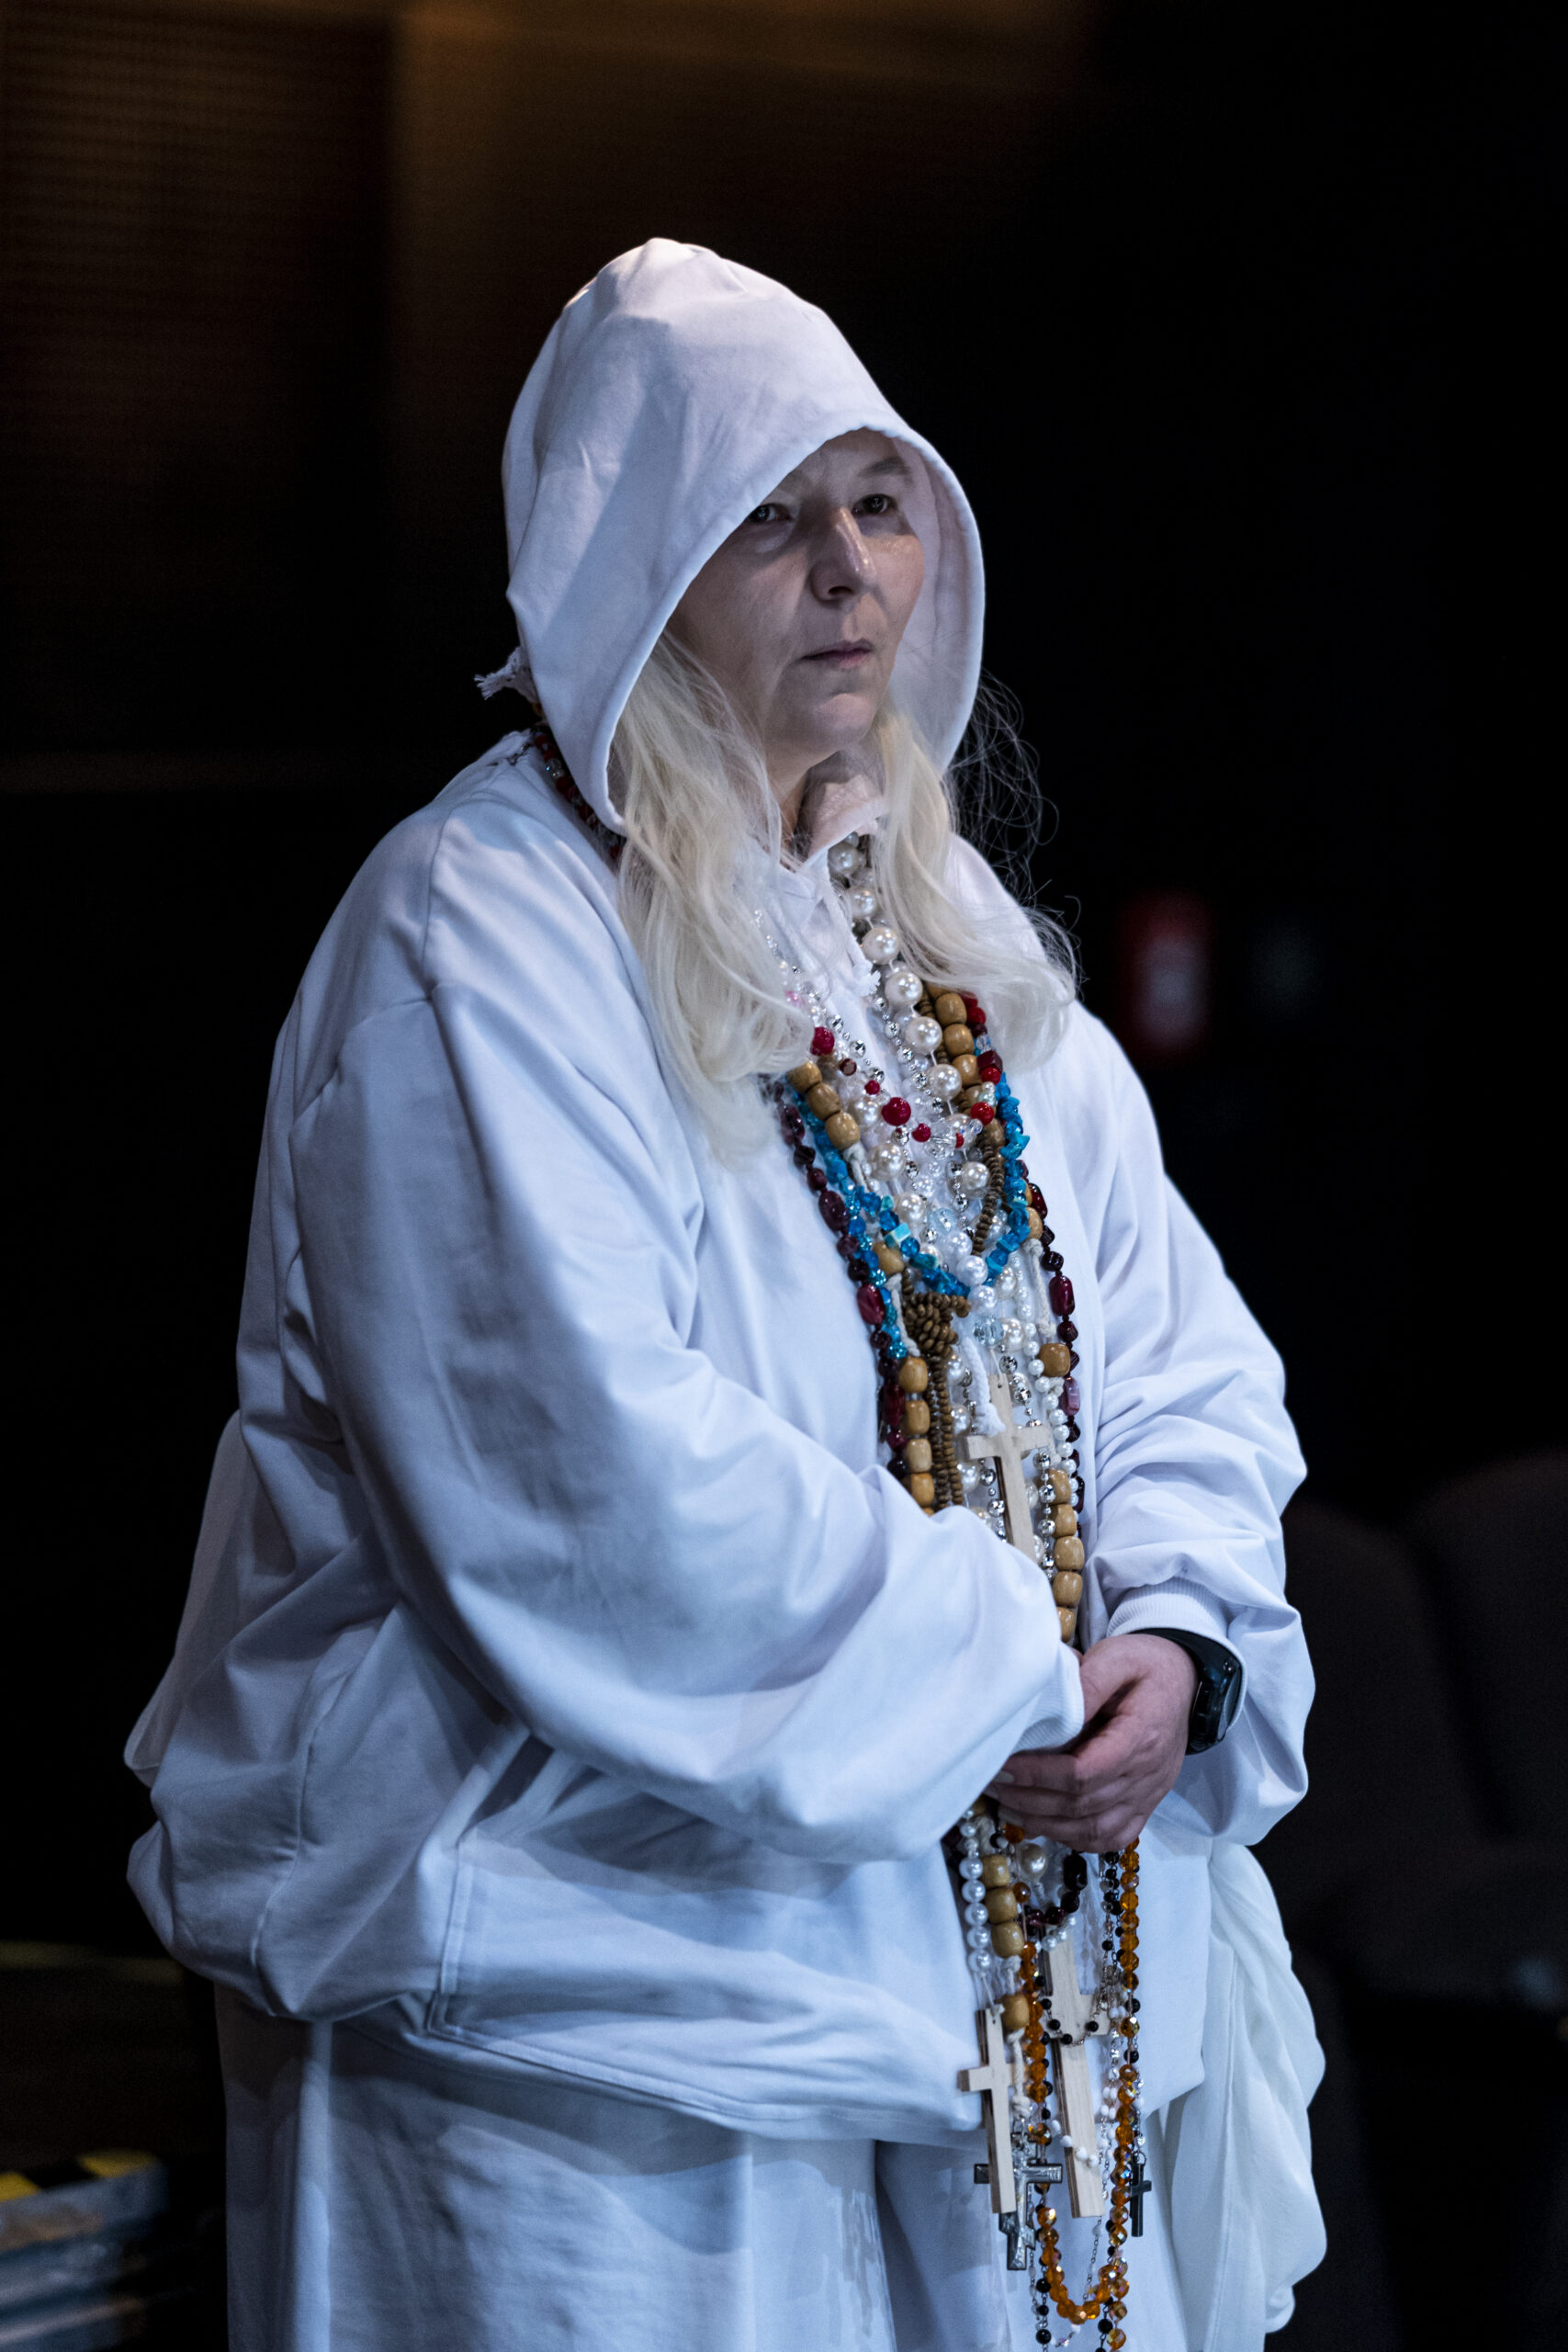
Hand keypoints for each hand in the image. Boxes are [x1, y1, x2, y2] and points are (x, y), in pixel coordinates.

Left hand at [986, 1634, 1196, 1851]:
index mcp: (1142, 1737)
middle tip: (995, 1786)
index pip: (1085, 1772)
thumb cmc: (1146, 1664)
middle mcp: (1148, 1775)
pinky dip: (1076, 1839)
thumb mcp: (1117, 1656)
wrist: (1185, 1680)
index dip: (1040, 1775)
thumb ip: (1087, 1681)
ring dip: (1048, 1825)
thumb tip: (1055, 1708)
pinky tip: (1046, 1825)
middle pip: (1084, 1805)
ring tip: (1009, 1808)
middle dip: (1033, 1800)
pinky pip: (1112, 1837)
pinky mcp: (1147, 1804)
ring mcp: (1149, 1794)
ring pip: (1095, 1829)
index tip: (1004, 1766)